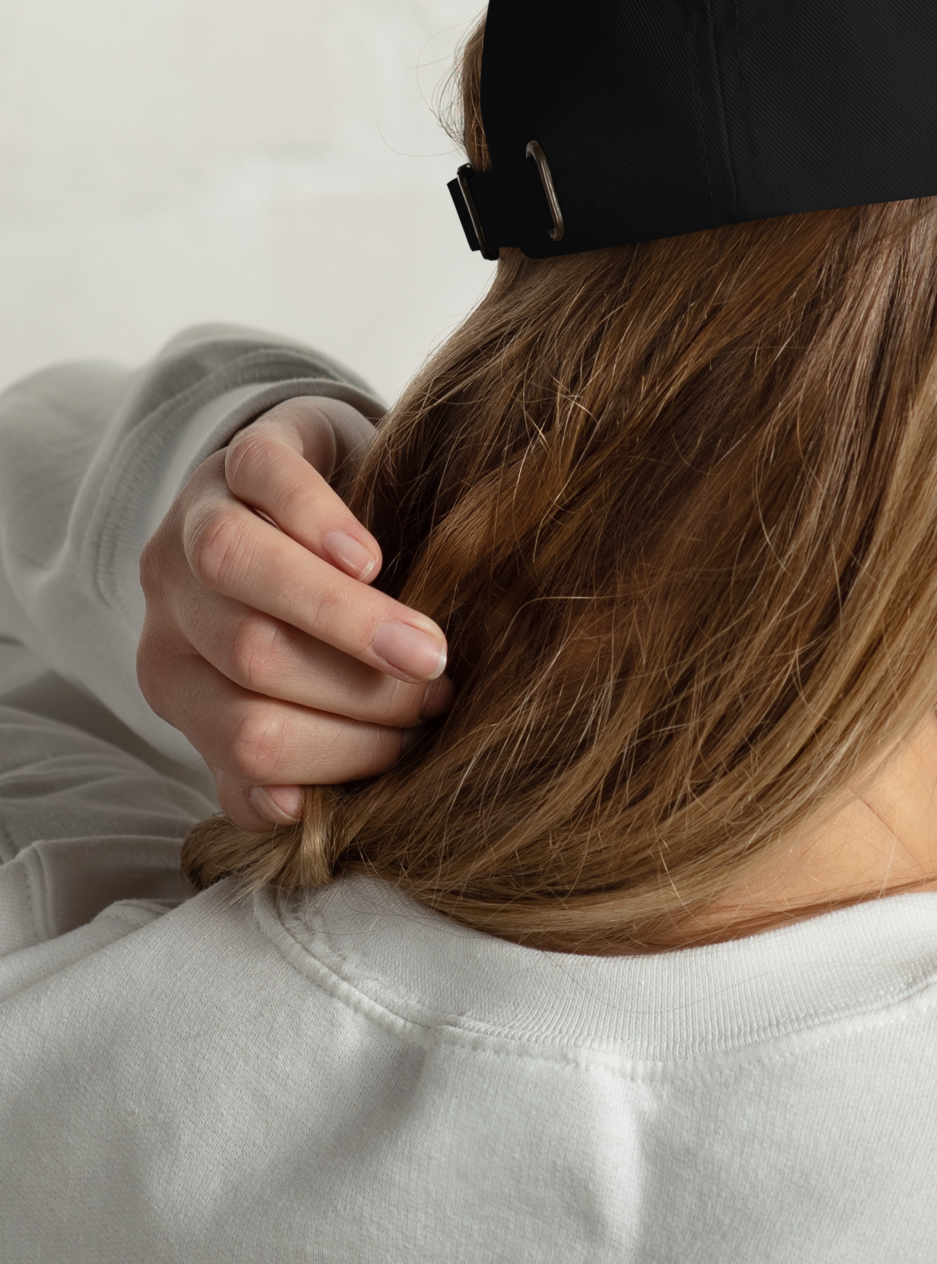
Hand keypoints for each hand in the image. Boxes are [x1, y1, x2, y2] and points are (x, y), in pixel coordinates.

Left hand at [137, 396, 451, 828]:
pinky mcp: (244, 453)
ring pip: (240, 569)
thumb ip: (283, 760)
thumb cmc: (313, 620)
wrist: (312, 499)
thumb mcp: (296, 699)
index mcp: (179, 679)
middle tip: (438, 694)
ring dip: (344, 620)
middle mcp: (171, 603)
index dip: (341, 753)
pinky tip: (371, 560)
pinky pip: (264, 480)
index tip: (415, 747)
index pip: (248, 738)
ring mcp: (197, 518)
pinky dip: (317, 521)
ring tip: (427, 648)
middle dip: (358, 688)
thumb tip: (293, 810)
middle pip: (252, 658)